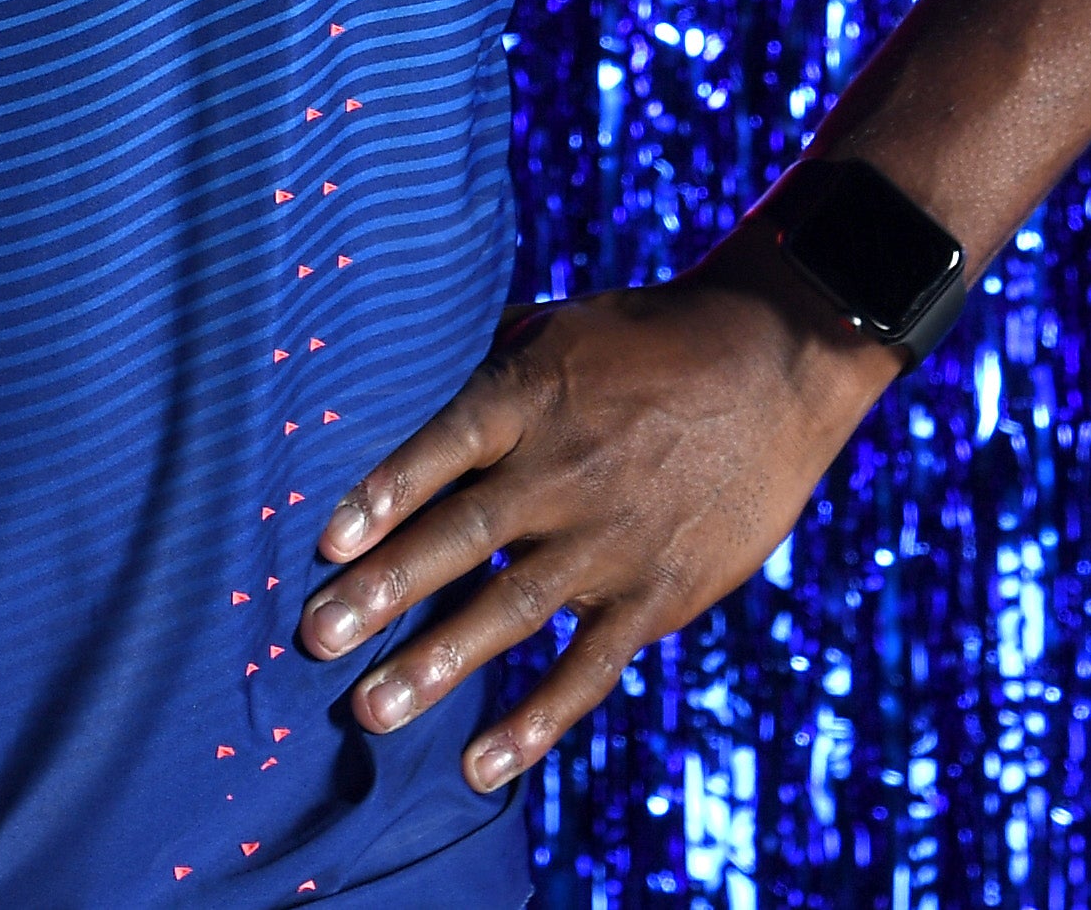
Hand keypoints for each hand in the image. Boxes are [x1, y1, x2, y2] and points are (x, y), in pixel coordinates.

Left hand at [290, 264, 895, 790]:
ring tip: (371, 711)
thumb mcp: (557, 328)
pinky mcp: (656, 593)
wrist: (774, 365)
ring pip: (511, 610)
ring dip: (439, 663)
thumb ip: (483, 369)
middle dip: (385, 592)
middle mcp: (563, 472)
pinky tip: (481, 763)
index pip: (444, 447)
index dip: (384, 493)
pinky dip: (536, 719)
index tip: (328, 543)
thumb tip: (391, 381)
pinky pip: (588, 667)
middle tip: (315, 639)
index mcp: (529, 399)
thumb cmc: (646, 341)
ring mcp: (610, 539)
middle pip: (462, 537)